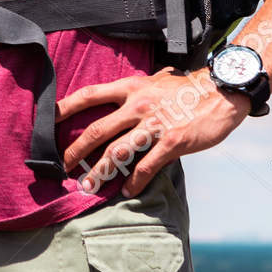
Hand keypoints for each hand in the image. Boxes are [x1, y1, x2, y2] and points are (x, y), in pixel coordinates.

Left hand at [56, 67, 251, 197]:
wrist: (224, 91)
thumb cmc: (189, 88)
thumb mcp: (157, 80)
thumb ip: (137, 89)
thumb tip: (122, 93)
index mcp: (131, 87)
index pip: (89, 95)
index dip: (66, 107)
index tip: (47, 120)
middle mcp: (138, 104)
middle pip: (97, 129)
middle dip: (76, 150)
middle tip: (62, 165)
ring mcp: (155, 124)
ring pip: (119, 151)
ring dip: (100, 171)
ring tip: (87, 186)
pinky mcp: (173, 141)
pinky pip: (148, 165)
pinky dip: (135, 181)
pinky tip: (127, 191)